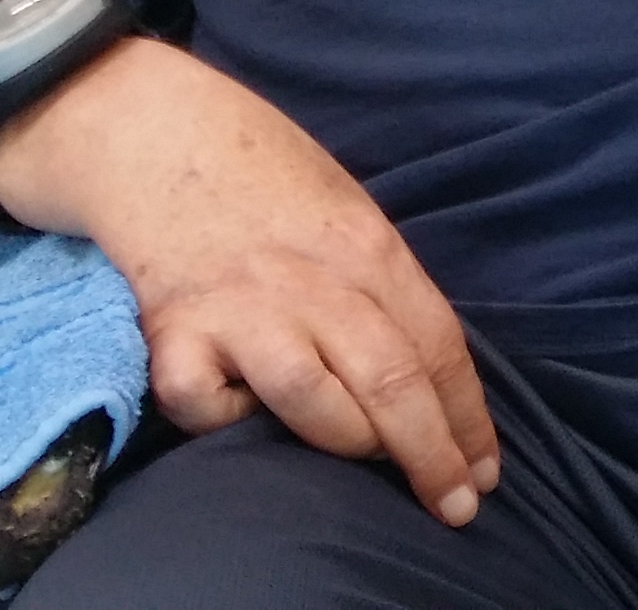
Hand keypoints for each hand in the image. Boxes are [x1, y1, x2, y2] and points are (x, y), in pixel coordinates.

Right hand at [0, 40, 498, 524]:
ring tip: (364, 458)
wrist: (150, 130)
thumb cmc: (260, 177)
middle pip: (392, 380)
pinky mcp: (170, 331)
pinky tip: (238, 411)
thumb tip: (426, 370)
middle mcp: (313, 280)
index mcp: (369, 248)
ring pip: (314, 400)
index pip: (438, 344)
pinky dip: (227, 422)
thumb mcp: (346, 211)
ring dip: (349, 444)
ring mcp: (240, 307)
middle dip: (432, 455)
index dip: (468, 416)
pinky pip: (206, 405)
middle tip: (456, 506)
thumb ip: (380, 283)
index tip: (487, 471)